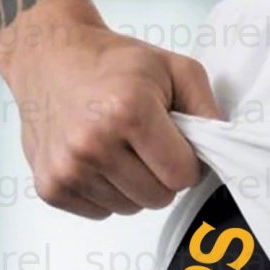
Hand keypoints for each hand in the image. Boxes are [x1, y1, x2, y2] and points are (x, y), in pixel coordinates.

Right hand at [0, 16, 221, 219]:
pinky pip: (102, 213)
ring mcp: (68, 169)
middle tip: (143, 142)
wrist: (48, 56)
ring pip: (131, 209)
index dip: (186, 161)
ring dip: (132, 185)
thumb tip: (221, 150)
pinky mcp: (50, 187)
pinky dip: (105, 192)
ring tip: (117, 146)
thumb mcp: (174, 69)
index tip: (174, 141)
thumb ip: (207, 109)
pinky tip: (95, 158)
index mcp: (128, 111)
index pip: (183, 176)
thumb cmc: (114, 64)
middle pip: (159, 198)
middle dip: (161, 175)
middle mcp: (93, 144)